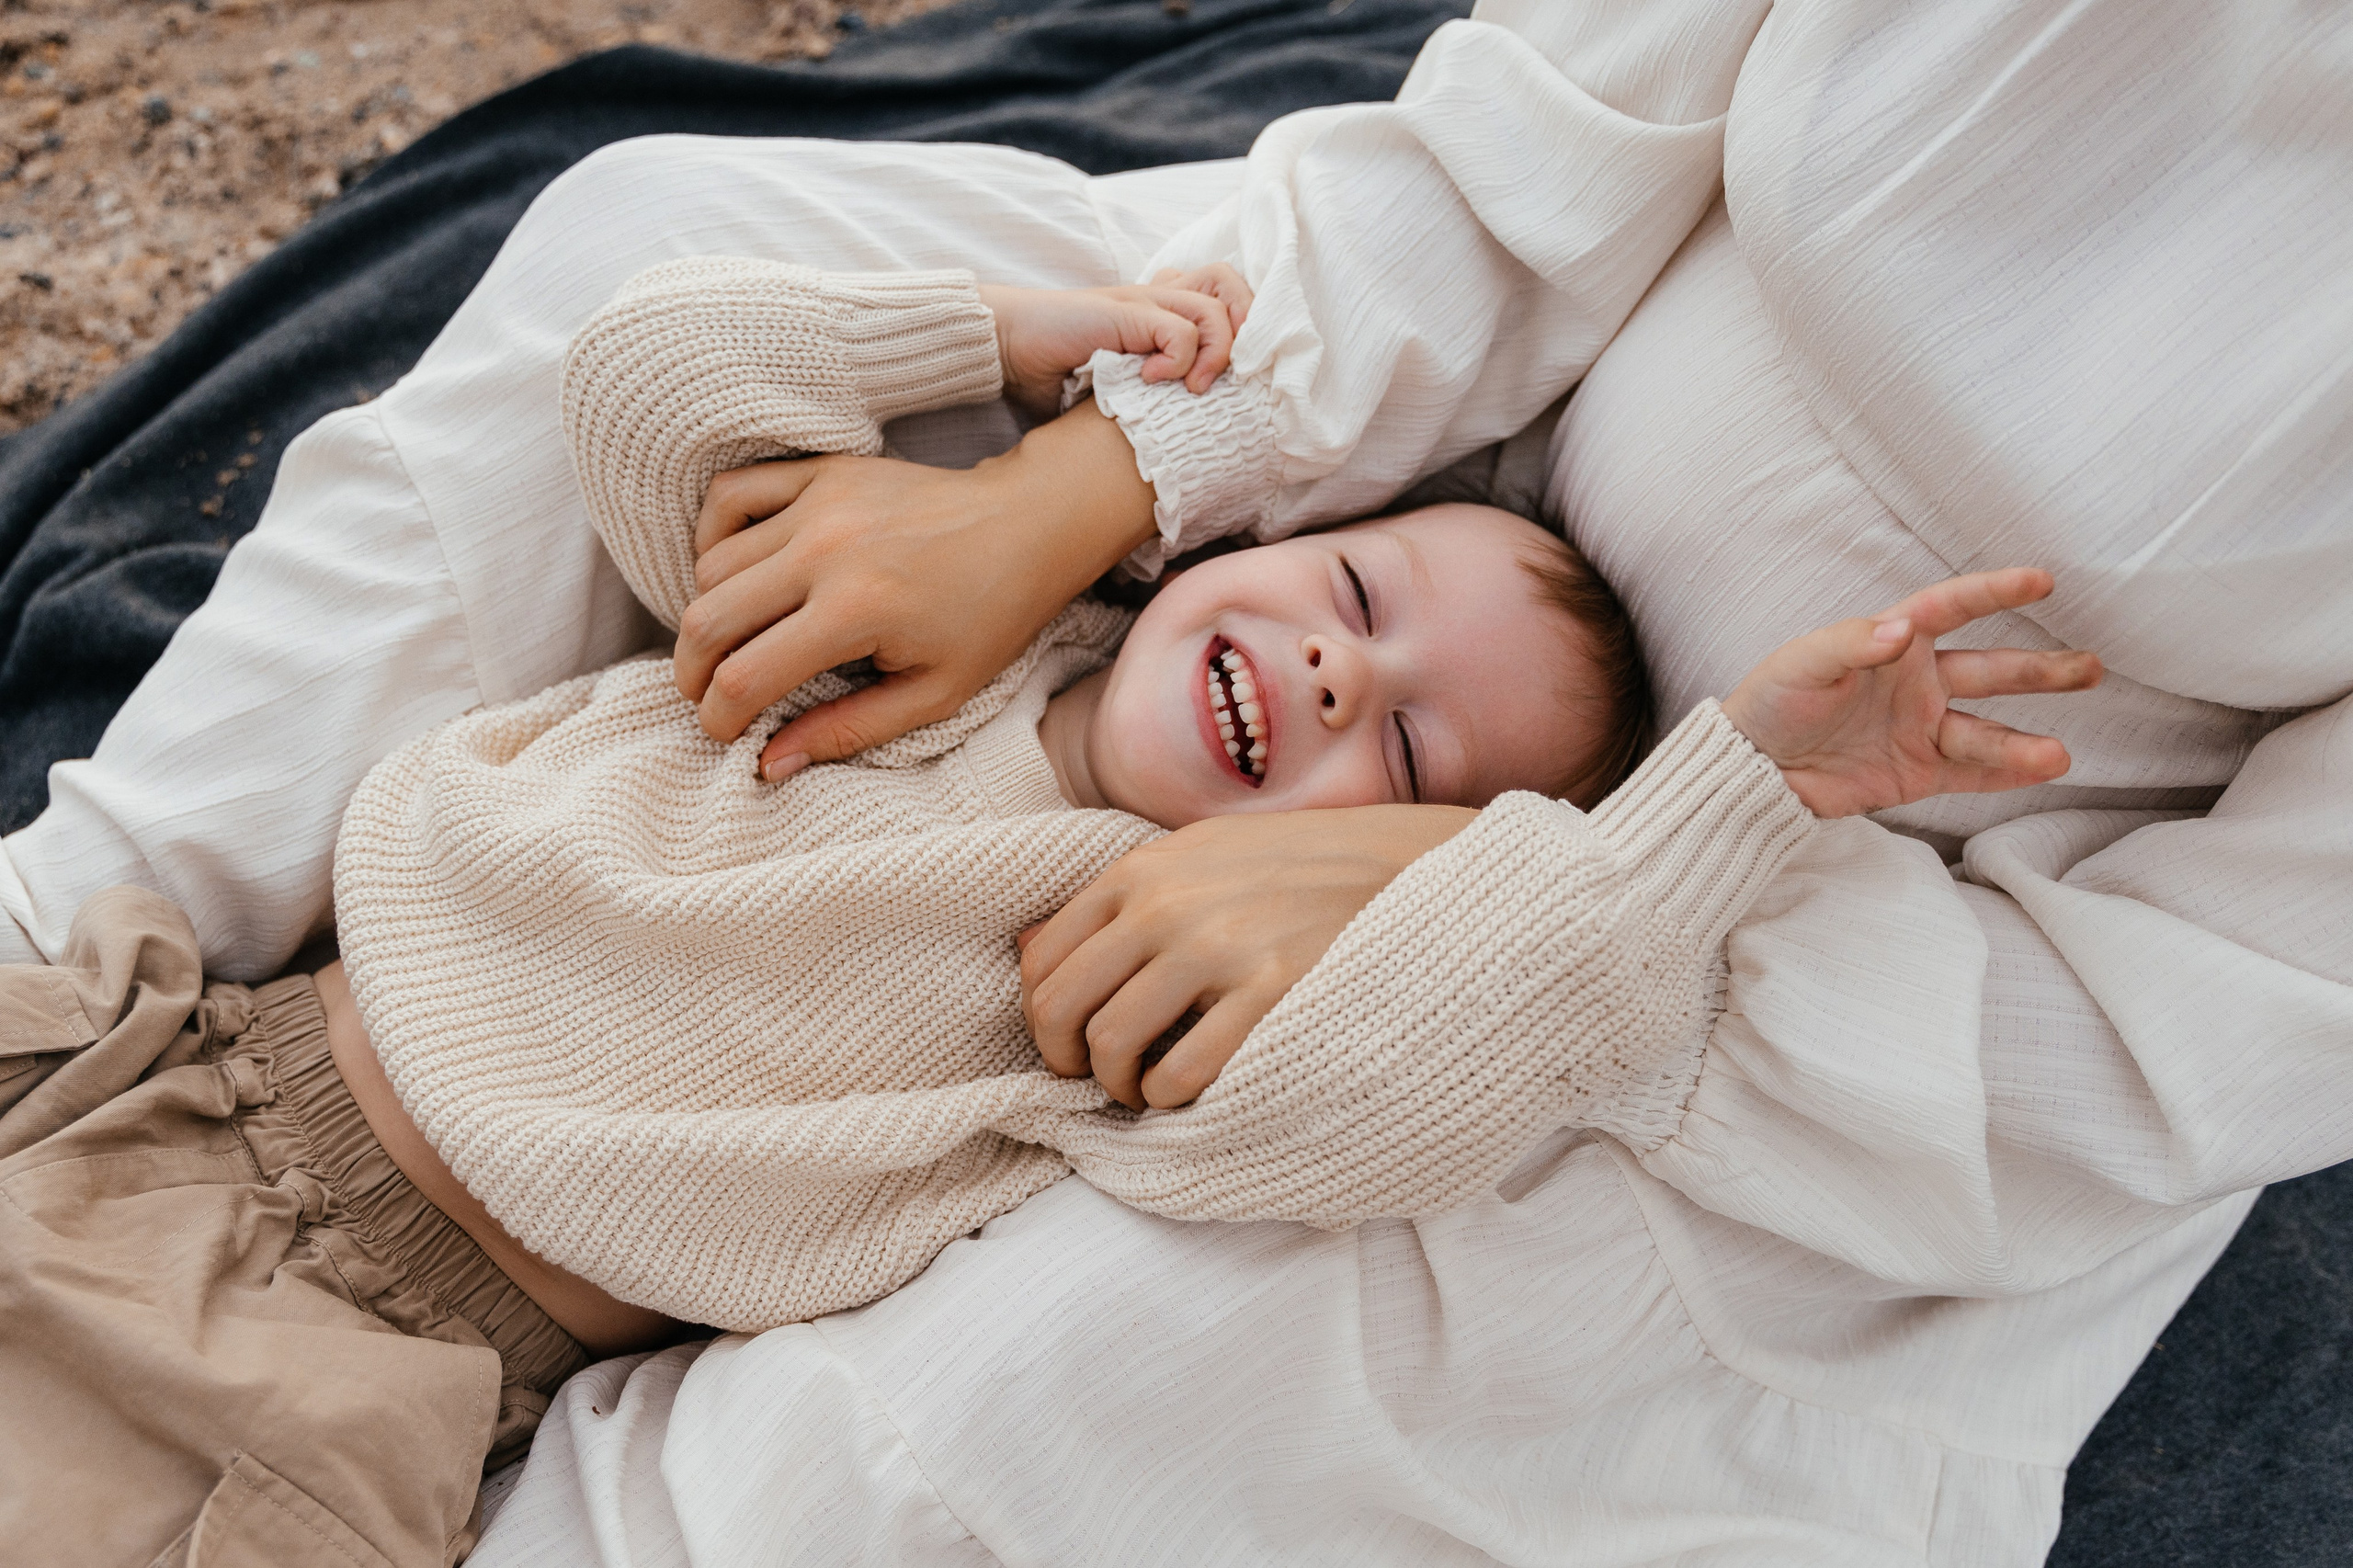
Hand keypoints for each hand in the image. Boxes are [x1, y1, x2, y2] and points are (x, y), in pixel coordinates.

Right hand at [680, 402, 1158, 775]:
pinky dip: (713, 535)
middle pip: (708, 619)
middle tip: (707, 696)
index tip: (723, 733)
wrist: (1028, 524)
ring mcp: (819, 503)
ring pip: (711, 565)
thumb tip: (769, 764)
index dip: (718, 717)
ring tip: (733, 641)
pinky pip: (729, 495)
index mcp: (855, 611)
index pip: (744, 676)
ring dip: (707, 612)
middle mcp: (825, 551)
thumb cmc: (990, 616)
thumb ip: (848, 730)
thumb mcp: (935, 693)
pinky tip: (733, 570)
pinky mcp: (820, 472)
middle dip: (693, 673)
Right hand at [980, 264, 1253, 420]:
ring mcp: (1141, 301)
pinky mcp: (1125, 313)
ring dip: (1215, 354)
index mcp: (1155, 309)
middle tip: (1226, 375)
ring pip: (1214, 309)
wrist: (1005, 347)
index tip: (1230, 373)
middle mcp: (1155, 297)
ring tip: (1192, 388)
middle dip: (1245, 331)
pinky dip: (1179, 359)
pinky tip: (1152, 380)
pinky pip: (1179, 330)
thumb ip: (1145, 400)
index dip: (1239, 325)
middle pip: (1229, 286)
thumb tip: (1176, 448)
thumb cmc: (1050, 371)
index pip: (1219, 292)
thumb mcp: (1111, 390)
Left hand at [1020, 804, 1474, 1108]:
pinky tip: (1193, 1092)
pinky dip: (1171, 1099)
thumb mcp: (1198, 858)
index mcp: (1141, 870)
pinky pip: (1181, 1073)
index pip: (1041, 960)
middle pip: (1061, 1009)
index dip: (1042, 1019)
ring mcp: (1217, 948)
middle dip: (1067, 1062)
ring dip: (1119, 1088)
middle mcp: (1165, 905)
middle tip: (1099, 1081)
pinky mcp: (1268, 993)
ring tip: (1148, 1091)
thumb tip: (1026, 949)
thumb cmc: (1295, 871)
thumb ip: (1121, 899)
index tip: (1071, 1045)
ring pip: (1112, 1047)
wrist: (1405, 868)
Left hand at [1720, 568, 2102, 817]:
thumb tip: (1902, 631)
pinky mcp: (1915, 774)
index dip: (1995, 593)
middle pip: (1990, 673)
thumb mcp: (1802, 664)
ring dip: (2023, 743)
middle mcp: (1917, 683)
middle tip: (2091, 669)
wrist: (1751, 769)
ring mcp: (1920, 730)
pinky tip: (2040, 772)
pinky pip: (1968, 774)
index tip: (2042, 581)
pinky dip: (2004, 775)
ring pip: (1984, 733)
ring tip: (2061, 754)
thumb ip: (1852, 644)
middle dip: (2040, 671)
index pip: (1952, 608)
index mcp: (1893, 643)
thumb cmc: (1771, 701)